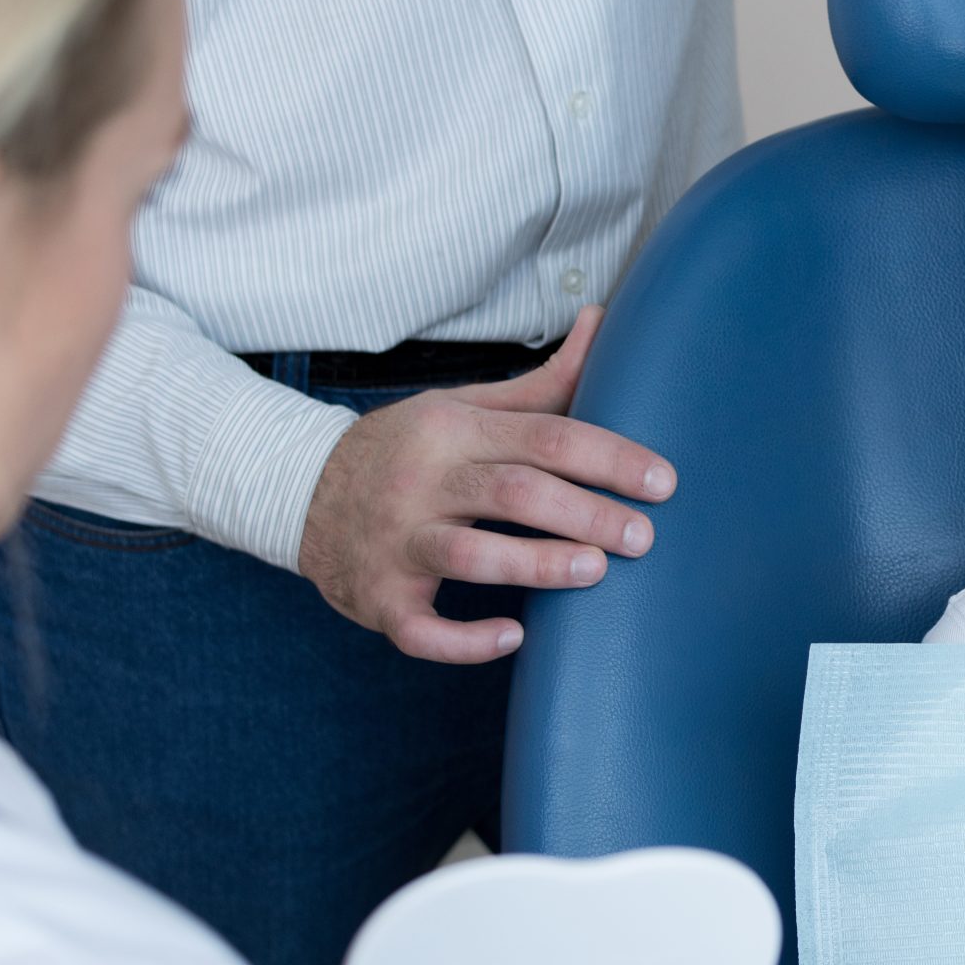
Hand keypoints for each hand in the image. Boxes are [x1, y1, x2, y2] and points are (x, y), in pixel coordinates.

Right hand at [297, 306, 672, 663]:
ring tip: (596, 570)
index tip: (662, 481)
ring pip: (469, 555)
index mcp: (451, 430)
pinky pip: (421, 628)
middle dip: (587, 513)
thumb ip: (541, 384)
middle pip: (513, 493)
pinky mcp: (380, 599)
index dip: (609, 457)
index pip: (543, 436)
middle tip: (645, 536)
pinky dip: (465, 640)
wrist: (301, 494)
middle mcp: (421, 482)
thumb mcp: (464, 406)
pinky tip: (515, 637)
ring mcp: (396, 543)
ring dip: (536, 564)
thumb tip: (604, 324)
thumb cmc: (407, 450)